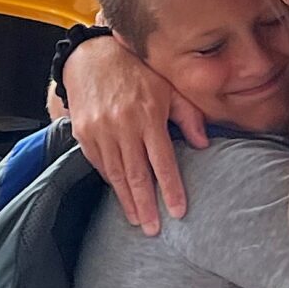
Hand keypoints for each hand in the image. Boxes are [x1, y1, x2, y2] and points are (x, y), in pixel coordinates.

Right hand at [64, 36, 208, 234]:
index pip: (162, 161)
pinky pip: (99, 164)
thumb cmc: (136, 72)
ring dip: (127, 200)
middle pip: (137, 175)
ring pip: (116, 174)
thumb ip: (188, 116)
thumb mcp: (168, 87)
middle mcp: (123, 126)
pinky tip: (120, 194)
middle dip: (146, 206)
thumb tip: (204, 144)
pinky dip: (111, 181)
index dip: (170, 189)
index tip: (177, 212)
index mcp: (148, 115)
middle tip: (153, 230)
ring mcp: (100, 131)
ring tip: (138, 220)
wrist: (91, 57)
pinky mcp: (83, 133)